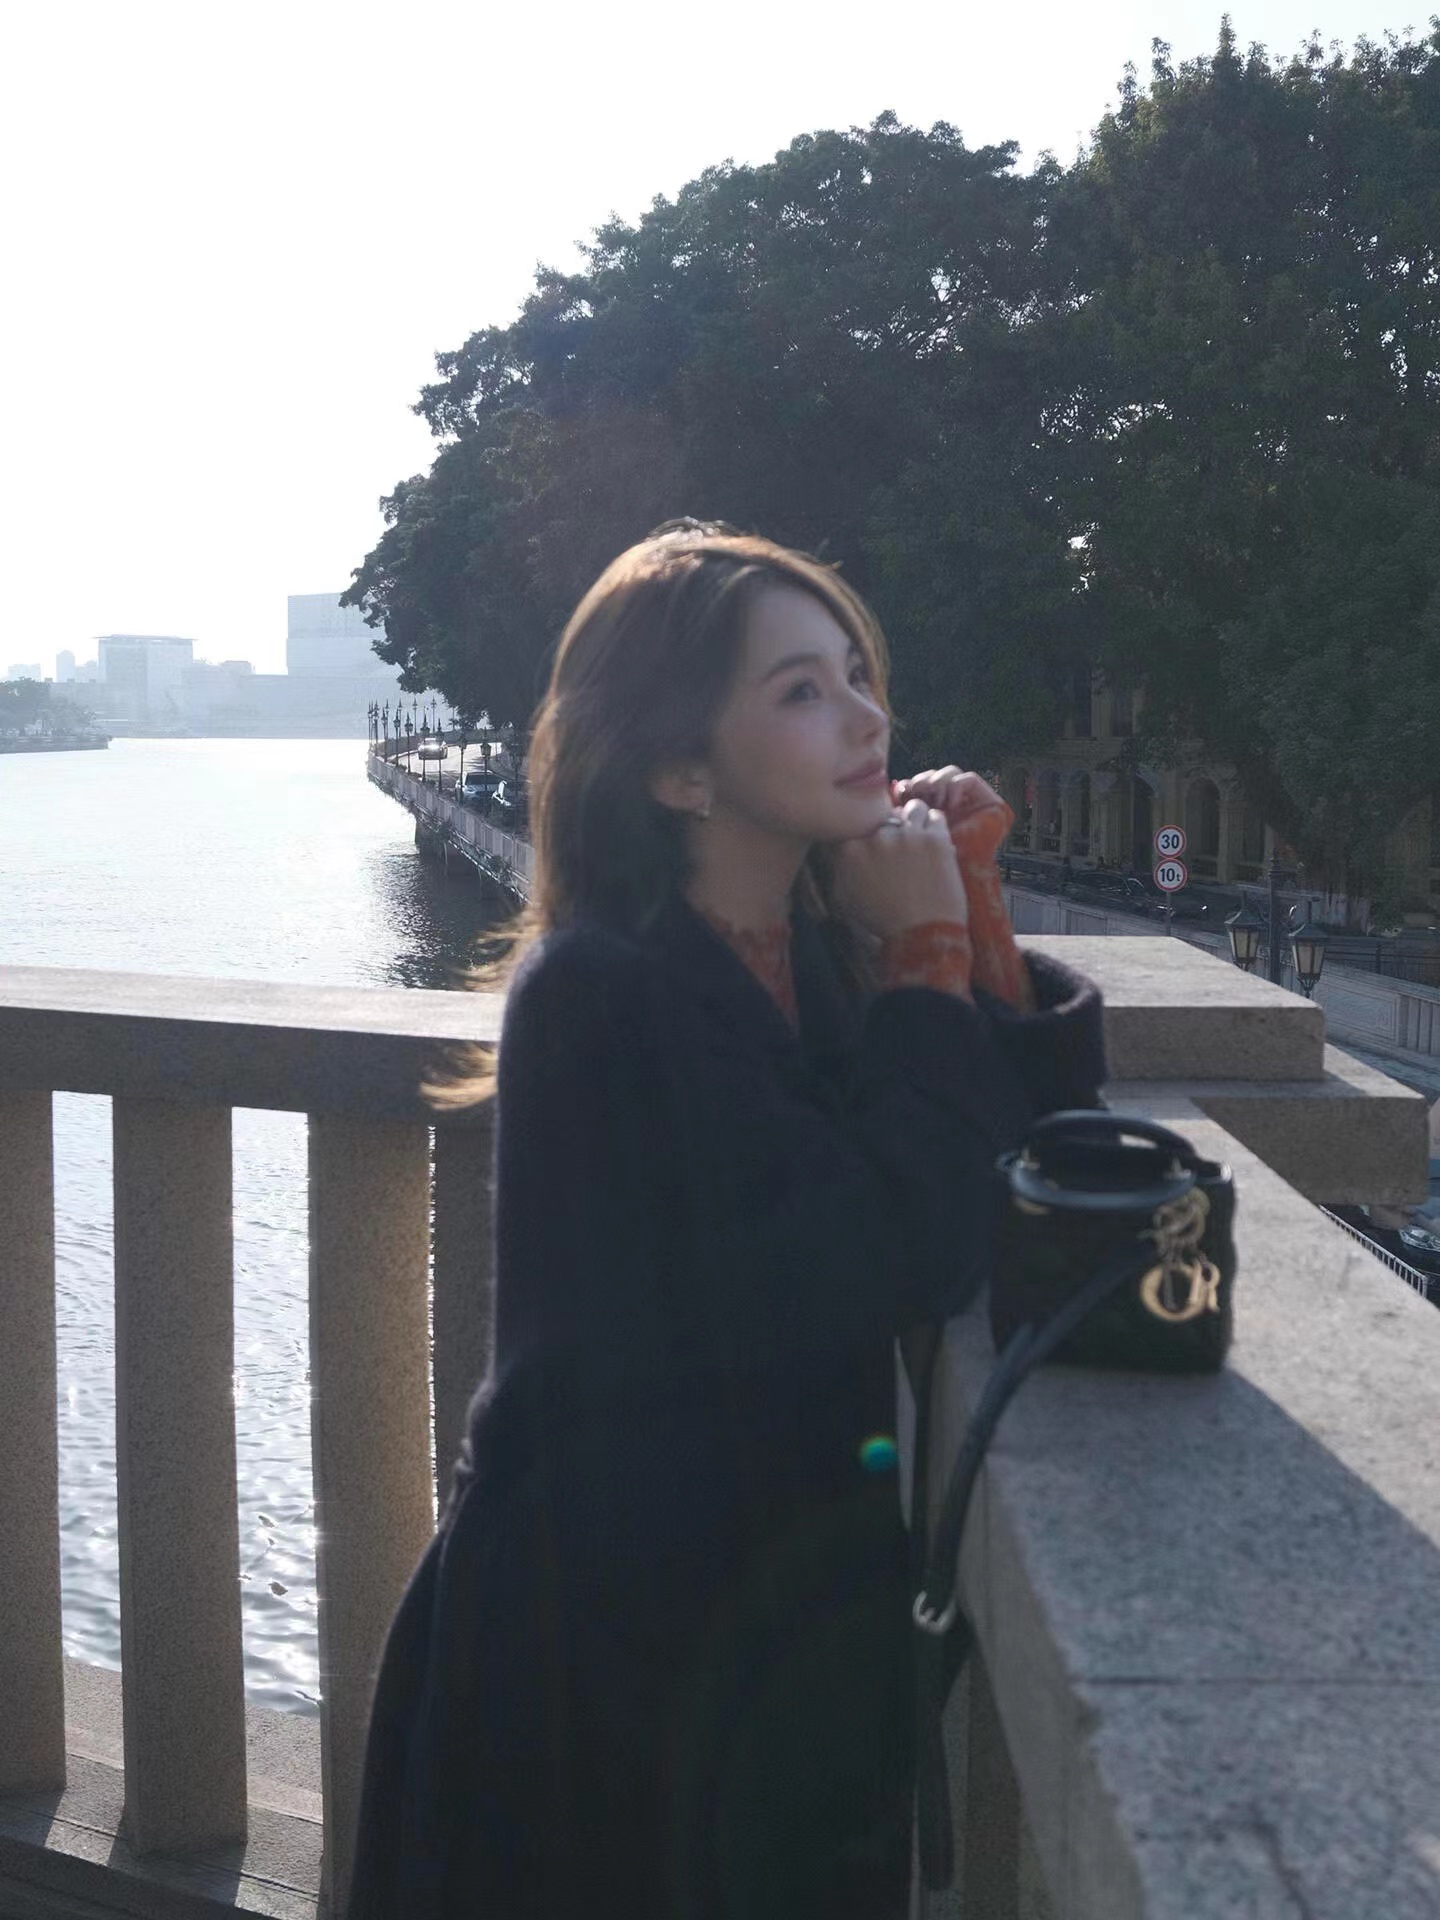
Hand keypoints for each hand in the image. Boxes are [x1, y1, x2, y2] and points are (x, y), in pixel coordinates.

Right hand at [831, 799, 969, 940]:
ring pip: (911, 809)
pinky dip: (934, 825)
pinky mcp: (935, 839)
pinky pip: (935, 817)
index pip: (853, 821)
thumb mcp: (845, 899)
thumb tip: (839, 850)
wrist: (922, 935)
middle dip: (890, 827)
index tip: (873, 838)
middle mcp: (876, 836)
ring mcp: (907, 835)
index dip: (865, 829)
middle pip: (883, 814)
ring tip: (917, 836)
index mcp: (849, 850)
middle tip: (899, 843)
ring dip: (913, 820)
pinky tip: (933, 839)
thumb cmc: (882, 921)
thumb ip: (838, 869)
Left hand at [889, 767, 1013, 863]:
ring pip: (949, 773)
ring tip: (935, 802)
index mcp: (931, 811)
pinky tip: (951, 805)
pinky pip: (968, 779)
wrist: (954, 885)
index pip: (918, 783)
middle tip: (916, 796)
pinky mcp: (990, 802)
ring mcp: (971, 804)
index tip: (900, 795)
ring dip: (937, 783)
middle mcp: (951, 805)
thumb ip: (902, 812)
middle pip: (933, 775)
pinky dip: (955, 787)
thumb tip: (896, 785)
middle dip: (921, 783)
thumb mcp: (909, 832)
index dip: (908, 786)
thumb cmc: (928, 865)